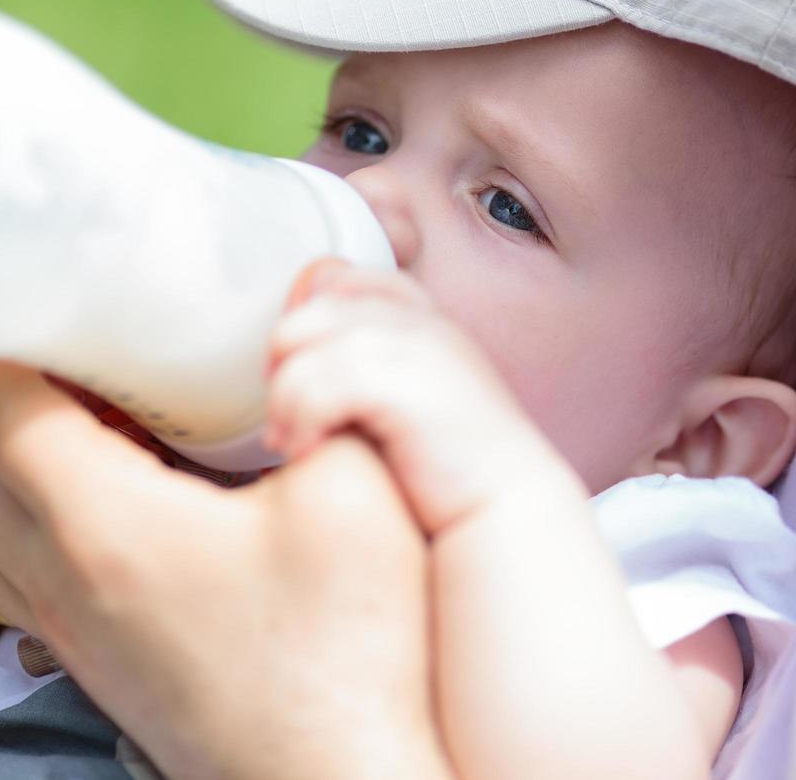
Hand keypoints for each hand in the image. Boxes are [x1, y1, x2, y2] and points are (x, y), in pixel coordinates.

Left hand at [0, 357, 452, 779]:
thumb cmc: (356, 655)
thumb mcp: (360, 494)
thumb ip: (329, 391)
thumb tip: (302, 325)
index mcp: (106, 528)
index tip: (25, 277)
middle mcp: (67, 584)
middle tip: (66, 328)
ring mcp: (79, 635)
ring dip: (10, 450)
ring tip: (85, 400)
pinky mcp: (105, 666)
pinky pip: (21, 570)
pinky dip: (33, 512)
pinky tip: (109, 493)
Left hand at [267, 260, 572, 533]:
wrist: (510, 517)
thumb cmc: (452, 478)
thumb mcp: (403, 409)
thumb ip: (360, 374)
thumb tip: (285, 361)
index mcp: (427, 322)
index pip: (342, 278)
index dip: (308, 324)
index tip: (303, 381)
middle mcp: (421, 323)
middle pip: (310, 310)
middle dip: (285, 364)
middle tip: (288, 418)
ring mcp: (414, 348)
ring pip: (301, 342)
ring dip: (285, 399)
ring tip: (293, 442)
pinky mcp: (402, 385)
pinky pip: (315, 383)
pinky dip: (299, 420)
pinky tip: (308, 453)